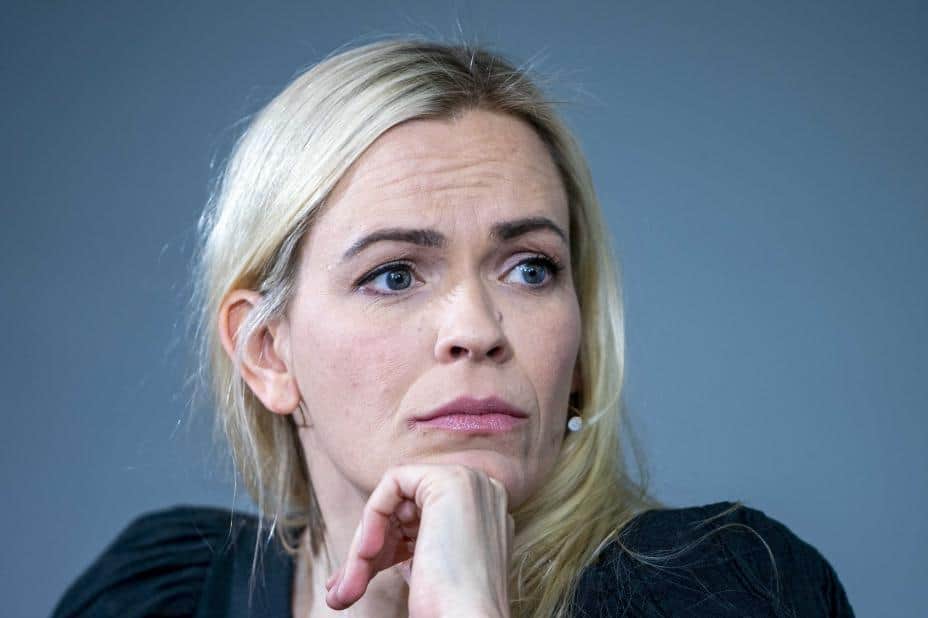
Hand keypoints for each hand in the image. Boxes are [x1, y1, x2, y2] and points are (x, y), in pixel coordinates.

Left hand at [324, 464, 513, 617]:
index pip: (419, 519)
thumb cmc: (449, 608)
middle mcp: (481, 491)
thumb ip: (409, 544)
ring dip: (364, 546)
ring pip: (394, 501)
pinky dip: (372, 517)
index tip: (356, 582)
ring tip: (345, 589)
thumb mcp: (428, 566)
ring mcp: (469, 482)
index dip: (386, 547)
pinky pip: (393, 482)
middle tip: (341, 592)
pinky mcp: (448, 480)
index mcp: (482, 512)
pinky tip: (367, 554)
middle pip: (404, 509)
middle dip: (367, 551)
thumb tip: (367, 546)